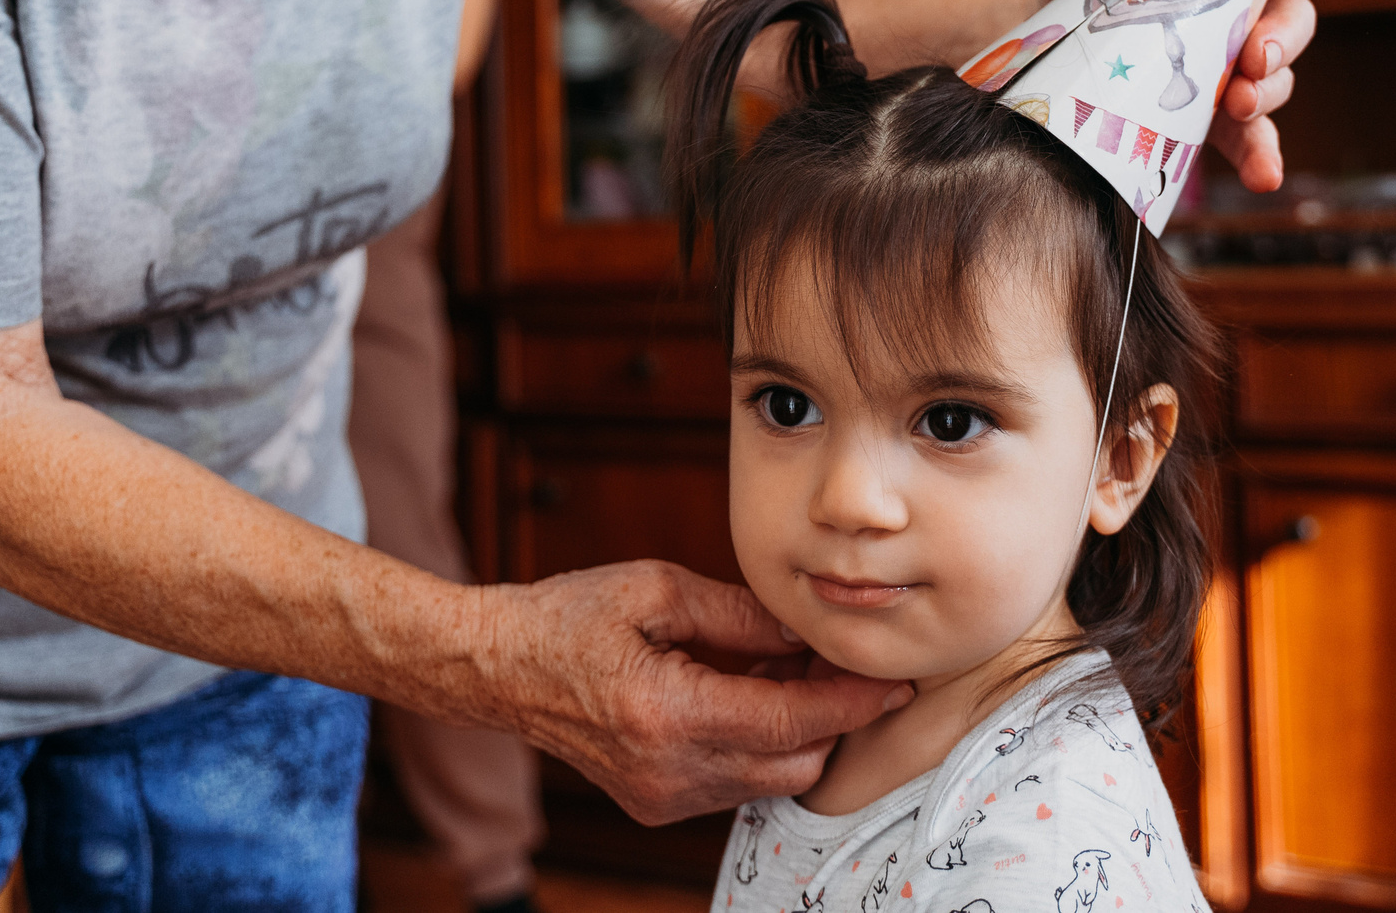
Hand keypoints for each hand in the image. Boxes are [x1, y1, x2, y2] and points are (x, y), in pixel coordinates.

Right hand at [473, 559, 909, 824]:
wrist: (498, 669)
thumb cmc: (569, 616)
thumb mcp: (656, 591)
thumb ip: (740, 615)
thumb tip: (808, 631)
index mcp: (666, 713)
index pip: (792, 722)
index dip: (853, 702)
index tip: (896, 679)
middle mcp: (667, 772)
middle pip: (796, 763)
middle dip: (832, 716)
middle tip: (836, 659)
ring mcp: (660, 798)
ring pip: (772, 779)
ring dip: (798, 731)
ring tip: (787, 668)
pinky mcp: (655, 805)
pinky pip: (737, 784)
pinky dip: (761, 745)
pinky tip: (750, 692)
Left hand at [1038, 0, 1323, 191]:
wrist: (1047, 51)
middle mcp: (1236, 13)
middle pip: (1290, 19)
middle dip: (1283, 37)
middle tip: (1255, 56)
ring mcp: (1229, 69)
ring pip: (1274, 79)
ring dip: (1267, 94)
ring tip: (1239, 106)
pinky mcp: (1214, 119)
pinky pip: (1251, 137)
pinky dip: (1262, 155)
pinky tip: (1265, 175)